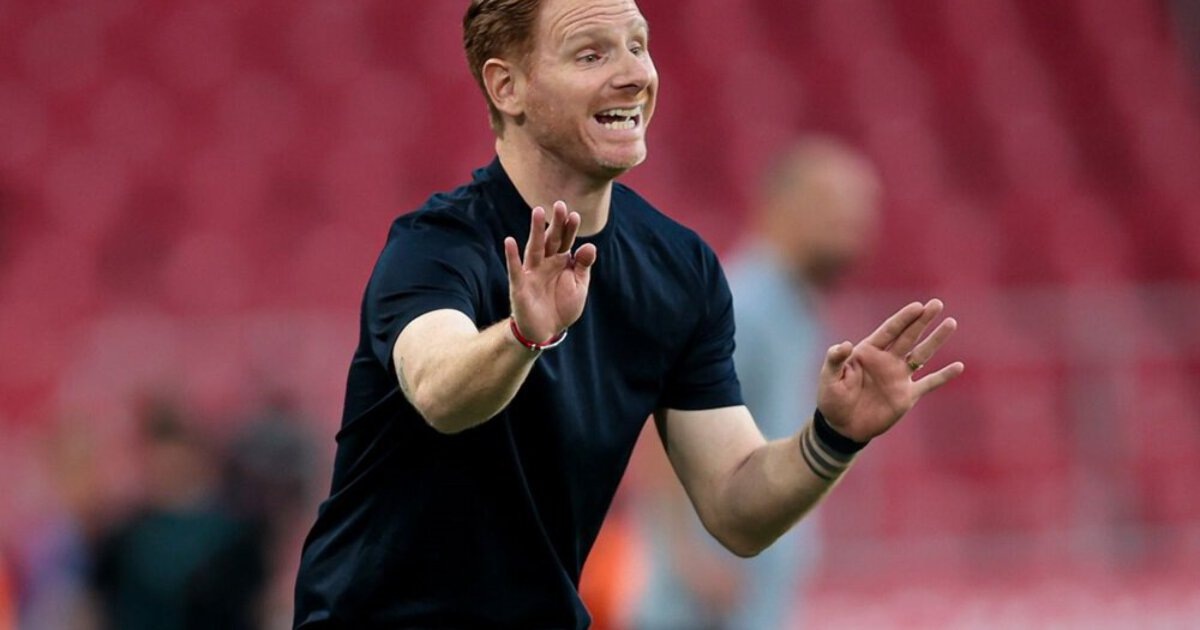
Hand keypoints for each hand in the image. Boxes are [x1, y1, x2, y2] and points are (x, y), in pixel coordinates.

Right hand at [504, 201, 597, 340]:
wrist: (546, 331)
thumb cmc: (562, 306)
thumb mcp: (579, 286)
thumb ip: (582, 266)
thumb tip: (590, 245)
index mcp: (561, 261)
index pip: (566, 240)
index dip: (570, 228)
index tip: (575, 215)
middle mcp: (546, 262)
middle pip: (551, 239)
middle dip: (555, 223)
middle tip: (559, 205)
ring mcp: (532, 272)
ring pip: (534, 248)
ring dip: (535, 230)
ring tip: (538, 212)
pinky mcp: (520, 285)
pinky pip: (515, 269)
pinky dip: (512, 256)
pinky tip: (509, 241)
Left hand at [816, 299, 964, 441]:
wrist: (842, 426)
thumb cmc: (832, 399)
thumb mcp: (829, 377)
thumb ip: (835, 359)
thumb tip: (845, 345)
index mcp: (868, 352)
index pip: (889, 330)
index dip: (903, 318)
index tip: (918, 306)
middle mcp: (887, 360)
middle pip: (909, 336)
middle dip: (922, 320)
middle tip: (937, 303)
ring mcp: (899, 377)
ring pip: (922, 354)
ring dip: (936, 340)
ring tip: (951, 322)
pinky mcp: (907, 396)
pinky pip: (929, 383)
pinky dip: (943, 376)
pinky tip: (959, 367)